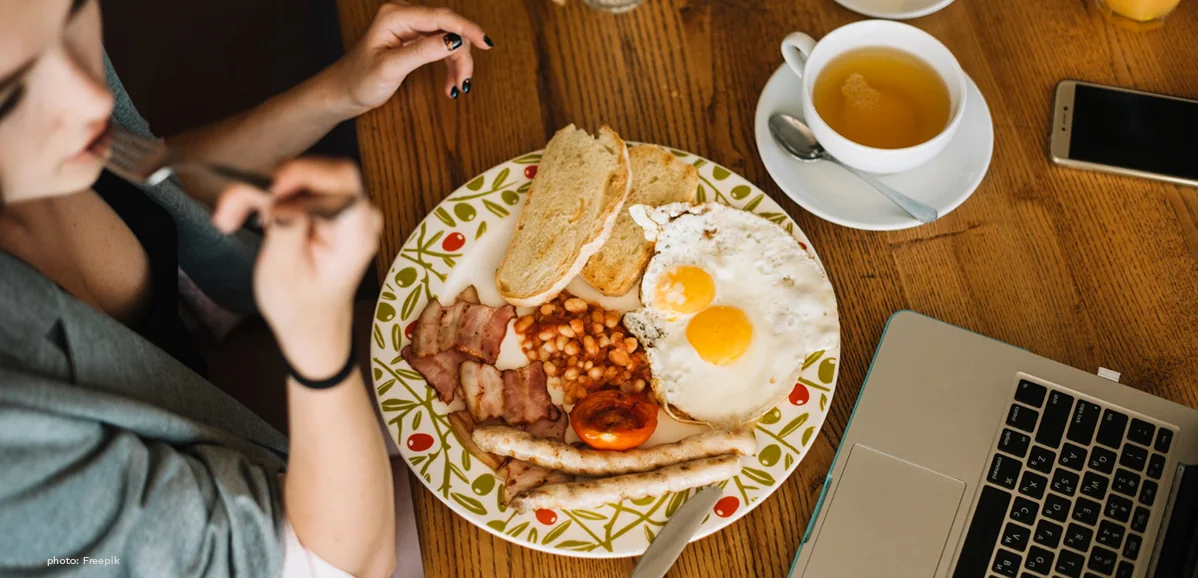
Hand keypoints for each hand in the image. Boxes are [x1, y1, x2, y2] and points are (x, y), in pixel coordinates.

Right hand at [213, 158, 382, 377]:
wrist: (311, 327)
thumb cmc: (299, 308)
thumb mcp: (283, 273)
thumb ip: (286, 229)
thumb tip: (280, 195)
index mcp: (357, 234)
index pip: (342, 181)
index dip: (304, 173)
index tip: (267, 188)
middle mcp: (359, 216)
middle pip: (316, 173)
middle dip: (269, 184)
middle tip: (229, 209)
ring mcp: (346, 210)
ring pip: (300, 177)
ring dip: (260, 192)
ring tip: (229, 218)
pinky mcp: (329, 209)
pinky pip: (297, 188)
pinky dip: (267, 197)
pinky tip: (244, 216)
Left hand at [329, 2, 491, 113]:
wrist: (343, 92)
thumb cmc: (359, 80)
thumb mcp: (391, 68)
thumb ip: (422, 52)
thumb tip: (455, 40)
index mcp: (396, 15)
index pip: (441, 17)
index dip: (467, 29)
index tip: (486, 44)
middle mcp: (404, 16)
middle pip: (449, 29)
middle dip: (462, 55)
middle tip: (464, 83)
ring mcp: (409, 27)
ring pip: (448, 40)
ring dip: (457, 64)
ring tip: (457, 88)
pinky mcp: (413, 39)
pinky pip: (440, 47)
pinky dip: (449, 65)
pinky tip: (449, 84)